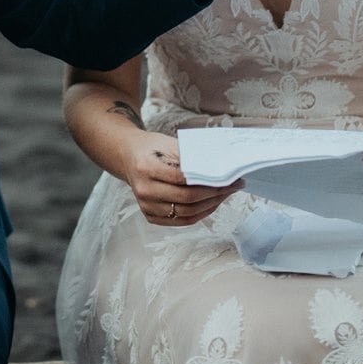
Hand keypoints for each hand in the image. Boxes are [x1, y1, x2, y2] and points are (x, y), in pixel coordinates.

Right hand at [116, 131, 241, 225]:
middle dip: (215, 194)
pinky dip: (200, 214)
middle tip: (233, 186)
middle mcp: (144, 190)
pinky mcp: (150, 216)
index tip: (229, 177)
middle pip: (186, 199)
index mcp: (146, 168)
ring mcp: (146, 206)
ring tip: (225, 194)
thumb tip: (220, 169)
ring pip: (186, 213)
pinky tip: (212, 203)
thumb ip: (192, 157)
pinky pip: (181, 220)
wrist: (129, 157)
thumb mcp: (169, 143)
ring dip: (211, 205)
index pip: (183, 179)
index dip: (209, 181)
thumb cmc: (152, 148)